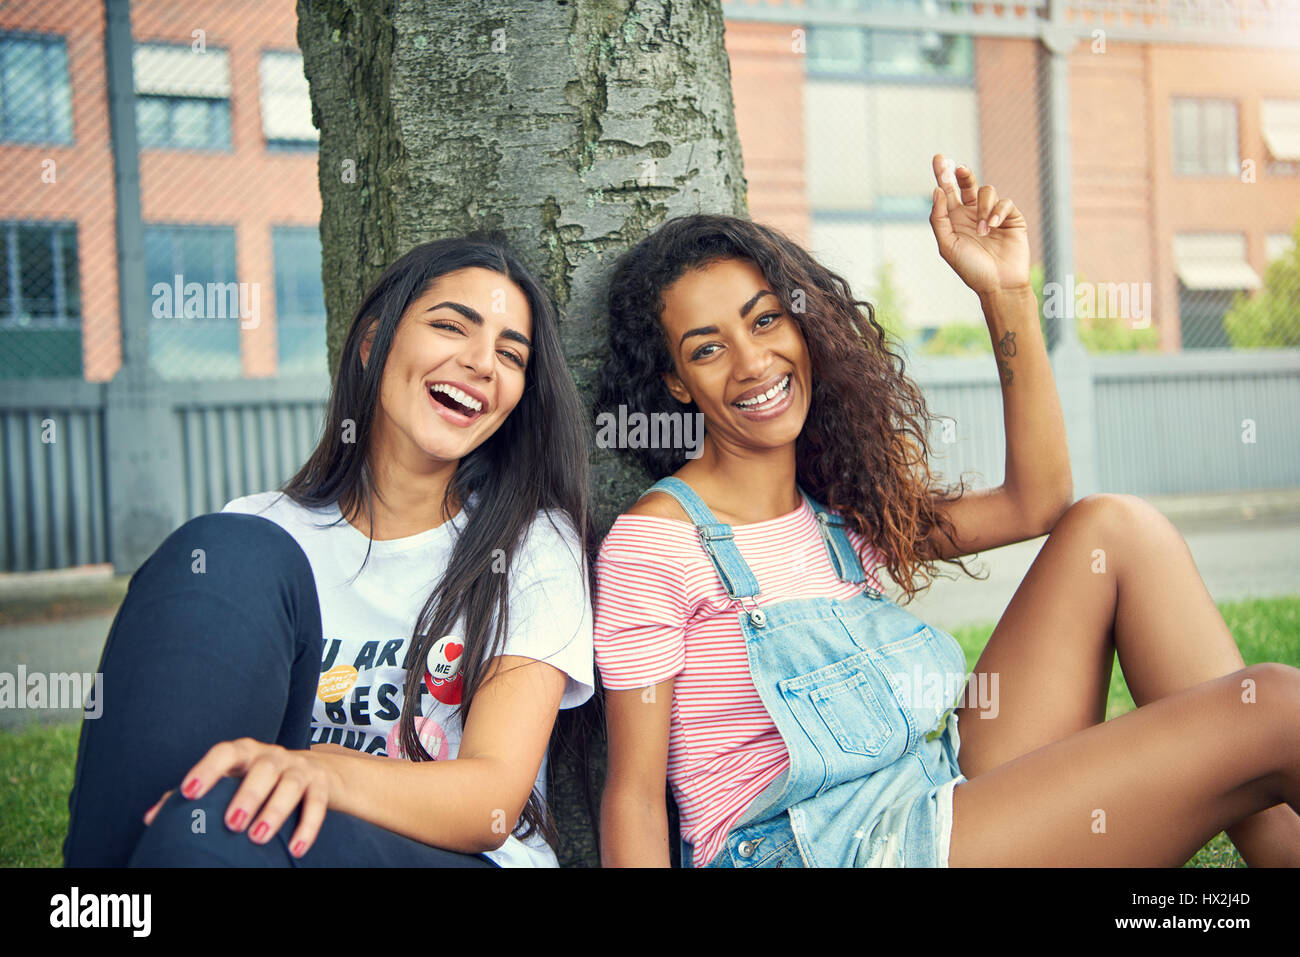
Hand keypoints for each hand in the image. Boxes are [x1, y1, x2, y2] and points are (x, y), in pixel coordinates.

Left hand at [142, 738, 336, 858]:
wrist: (317, 772)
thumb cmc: (259, 780)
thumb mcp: (232, 780)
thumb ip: (198, 795)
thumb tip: (152, 818)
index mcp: (246, 753)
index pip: (225, 752)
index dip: (207, 769)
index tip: (189, 793)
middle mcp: (274, 756)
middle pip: (263, 768)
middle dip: (248, 794)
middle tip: (231, 823)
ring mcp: (300, 768)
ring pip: (290, 783)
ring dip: (275, 810)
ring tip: (258, 837)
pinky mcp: (321, 784)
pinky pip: (317, 803)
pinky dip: (308, 826)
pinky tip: (296, 849)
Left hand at [928, 153, 1030, 296]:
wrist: (999, 284)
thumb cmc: (971, 269)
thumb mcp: (947, 245)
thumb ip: (939, 218)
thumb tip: (937, 191)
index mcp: (955, 219)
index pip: (947, 192)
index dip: (942, 174)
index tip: (938, 158)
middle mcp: (972, 213)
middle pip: (966, 183)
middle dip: (961, 172)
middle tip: (956, 167)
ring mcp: (992, 214)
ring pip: (986, 191)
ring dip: (982, 208)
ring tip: (982, 230)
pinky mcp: (1011, 217)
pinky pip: (1004, 203)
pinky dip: (997, 211)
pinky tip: (993, 226)